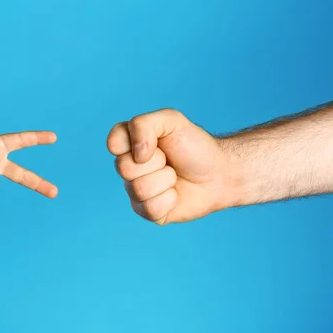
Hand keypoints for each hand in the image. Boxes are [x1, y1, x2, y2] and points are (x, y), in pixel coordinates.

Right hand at [107, 109, 236, 224]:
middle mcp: (129, 167)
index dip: (137, 143)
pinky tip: (176, 195)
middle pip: (124, 168)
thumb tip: (136, 154)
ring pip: (138, 189)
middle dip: (156, 163)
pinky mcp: (147, 211)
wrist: (218, 173)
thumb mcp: (172, 120)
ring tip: (174, 177)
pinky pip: (149, 209)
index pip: (114, 143)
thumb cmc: (194, 146)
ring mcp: (135, 190)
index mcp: (130, 143)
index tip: (157, 144)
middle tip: (169, 161)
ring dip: (165, 181)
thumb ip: (144, 124)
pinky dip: (169, 200)